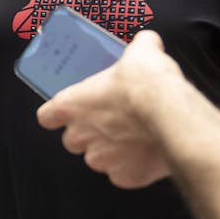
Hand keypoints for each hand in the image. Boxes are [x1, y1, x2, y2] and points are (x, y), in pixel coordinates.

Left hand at [37, 30, 175, 188]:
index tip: (69, 112)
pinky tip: (147, 152)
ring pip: (98, 159)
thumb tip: (147, 41)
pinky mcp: (125, 176)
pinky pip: (123, 174)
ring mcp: (102, 159)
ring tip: (133, 136)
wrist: (172, 115)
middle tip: (111, 121)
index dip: (58, 114)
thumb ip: (137, 47)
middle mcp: (79, 135)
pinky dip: (133, 167)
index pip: (47, 116)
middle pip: (73, 140)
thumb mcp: (140, 52)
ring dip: (111, 151)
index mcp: (70, 106)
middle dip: (88, 133)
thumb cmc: (146, 83)